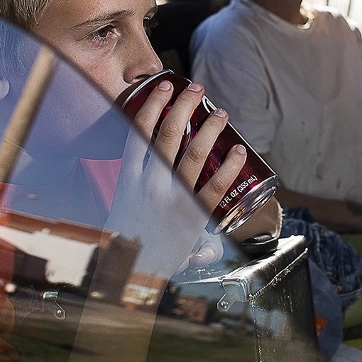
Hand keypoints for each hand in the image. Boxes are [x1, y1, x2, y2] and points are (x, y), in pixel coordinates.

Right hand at [105, 79, 246, 274]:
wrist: (132, 276)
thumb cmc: (127, 238)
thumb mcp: (122, 203)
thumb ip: (137, 179)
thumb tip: (148, 152)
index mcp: (128, 179)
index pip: (138, 132)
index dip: (152, 105)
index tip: (164, 86)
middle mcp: (149, 185)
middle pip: (169, 135)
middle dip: (184, 106)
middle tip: (196, 89)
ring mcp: (173, 201)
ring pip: (194, 154)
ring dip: (210, 128)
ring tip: (220, 112)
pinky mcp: (194, 218)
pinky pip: (215, 187)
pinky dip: (229, 167)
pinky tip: (239, 151)